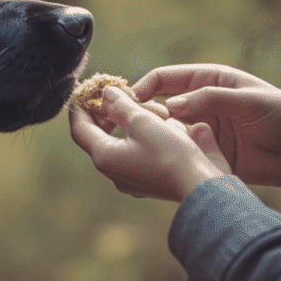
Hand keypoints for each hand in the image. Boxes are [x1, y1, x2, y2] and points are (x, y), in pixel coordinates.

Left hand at [69, 87, 230, 202]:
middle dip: (108, 114)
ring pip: (121, 145)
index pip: (80, 129)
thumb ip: (121, 105)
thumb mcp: (143, 122)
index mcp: (105, 156)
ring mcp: (129, 180)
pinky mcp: (147, 183)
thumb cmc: (171, 154)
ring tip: (148, 110)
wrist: (201, 189)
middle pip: (99, 137)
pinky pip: (137, 155)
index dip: (79, 108)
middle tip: (116, 97)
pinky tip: (161, 128)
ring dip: (129, 125)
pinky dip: (143, 139)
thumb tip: (106, 94)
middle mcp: (113, 172)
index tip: (83, 91)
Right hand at [132, 64, 280, 204]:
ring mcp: (199, 131)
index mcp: (208, 81)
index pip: (164, 78)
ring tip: (136, 147)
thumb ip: (212, 100)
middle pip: (156, 105)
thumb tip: (171, 106)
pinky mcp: (204, 155)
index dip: (143, 87)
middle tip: (121, 127)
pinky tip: (155, 164)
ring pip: (163, 131)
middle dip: (137, 113)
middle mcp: (198, 104)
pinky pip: (177, 154)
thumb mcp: (251, 101)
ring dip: (149, 137)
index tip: (129, 102)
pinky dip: (164, 157)